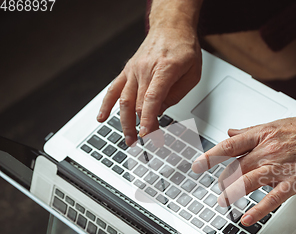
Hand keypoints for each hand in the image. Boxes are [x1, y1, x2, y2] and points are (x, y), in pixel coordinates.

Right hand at [97, 26, 201, 145]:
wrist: (171, 27)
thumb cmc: (184, 48)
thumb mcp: (192, 73)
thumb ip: (177, 94)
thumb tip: (160, 111)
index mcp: (164, 69)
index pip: (152, 99)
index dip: (149, 119)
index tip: (148, 134)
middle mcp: (145, 69)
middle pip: (138, 104)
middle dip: (140, 127)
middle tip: (145, 144)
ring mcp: (133, 70)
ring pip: (124, 100)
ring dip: (124, 122)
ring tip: (128, 139)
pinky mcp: (127, 71)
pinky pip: (113, 89)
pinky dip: (106, 105)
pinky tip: (102, 118)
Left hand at [191, 92, 295, 226]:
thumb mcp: (277, 124)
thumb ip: (252, 132)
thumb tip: (231, 133)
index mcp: (264, 134)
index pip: (230, 145)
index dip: (210, 156)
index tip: (198, 164)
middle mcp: (269, 149)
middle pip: (237, 167)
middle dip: (224, 180)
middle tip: (218, 188)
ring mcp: (281, 166)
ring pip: (248, 181)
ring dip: (232, 194)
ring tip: (223, 202)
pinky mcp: (293, 181)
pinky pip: (272, 199)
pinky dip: (257, 210)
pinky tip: (247, 218)